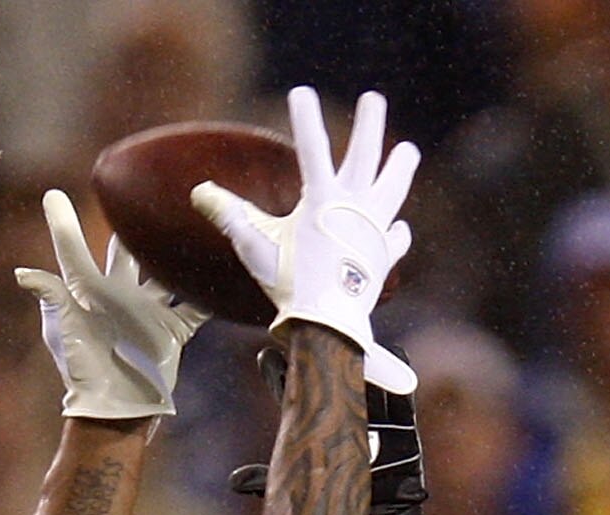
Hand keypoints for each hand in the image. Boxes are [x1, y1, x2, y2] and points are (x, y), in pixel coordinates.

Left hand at [16, 189, 203, 423]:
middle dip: (131, 229)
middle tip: (140, 199)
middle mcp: (119, 294)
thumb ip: (49, 297)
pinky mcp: (172, 330)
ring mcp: (147, 311)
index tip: (52, 195)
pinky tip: (220, 273)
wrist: (115, 408)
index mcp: (87, 290)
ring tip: (187, 227)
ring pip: (163, 274)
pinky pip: (194, 308)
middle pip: (127, 252)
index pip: (73, 249)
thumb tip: (24, 274)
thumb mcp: (62, 330)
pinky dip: (207, 295)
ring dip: (174, 256)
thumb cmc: (82, 370)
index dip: (63, 224)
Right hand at [194, 86, 417, 358]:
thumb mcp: (255, 247)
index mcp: (322, 201)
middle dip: (369, 124)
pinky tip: (397, 227)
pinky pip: (396, 237)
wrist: (328, 326)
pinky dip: (396, 231)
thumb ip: (230, 215)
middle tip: (373, 98)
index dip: (306, 119)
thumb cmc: (290, 285)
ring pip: (393, 188)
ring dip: (400, 166)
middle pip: (365, 154)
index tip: (301, 92)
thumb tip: (200, 193)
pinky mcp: (384, 254)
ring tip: (409, 150)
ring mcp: (374, 229)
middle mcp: (354, 207)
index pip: (312, 148)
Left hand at [230, 346, 437, 514]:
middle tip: (305, 331)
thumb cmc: (338, 513)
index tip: (265, 353)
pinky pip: (403, 406)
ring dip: (362, 359)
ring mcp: (378, 427)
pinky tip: (397, 354)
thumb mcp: (300, 494)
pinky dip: (401, 383)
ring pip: (368, 384)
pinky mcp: (404, 438)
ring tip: (350, 335)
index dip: (282, 374)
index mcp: (320, 431)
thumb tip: (232, 480)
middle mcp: (349, 421)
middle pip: (333, 380)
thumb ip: (267, 484)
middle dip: (323, 355)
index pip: (297, 394)